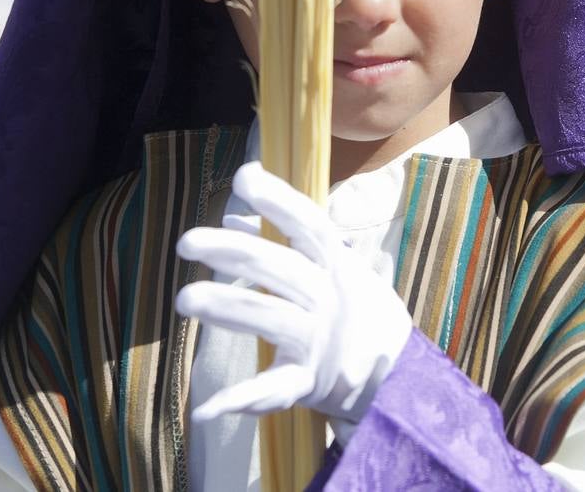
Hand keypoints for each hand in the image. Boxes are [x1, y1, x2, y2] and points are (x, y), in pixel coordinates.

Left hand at [175, 162, 414, 423]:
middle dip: (231, 252)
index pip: (307, 224)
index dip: (278, 199)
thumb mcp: (334, 267)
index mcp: (336, 264)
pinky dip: (243, 399)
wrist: (400, 373)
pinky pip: (273, 389)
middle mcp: (327, 298)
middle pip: (277, 268)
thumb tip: (236, 213)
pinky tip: (206, 407)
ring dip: (226, 308)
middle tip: (186, 242)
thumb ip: (284, 241)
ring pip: (269, 318)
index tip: (244, 177)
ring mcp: (317, 340)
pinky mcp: (306, 382)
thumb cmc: (356, 307)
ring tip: (184, 299)